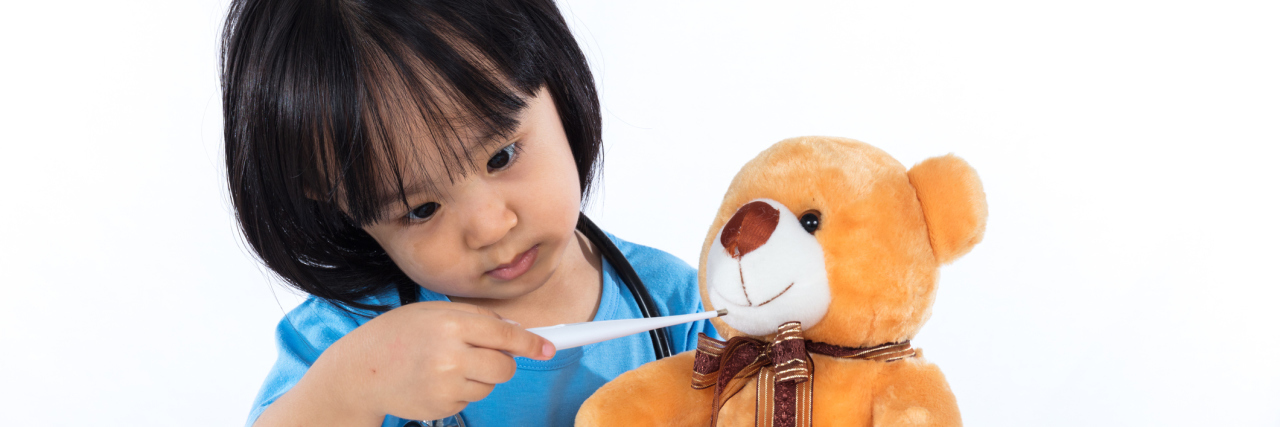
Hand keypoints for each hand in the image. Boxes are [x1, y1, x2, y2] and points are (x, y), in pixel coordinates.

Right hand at [313, 301, 555, 421]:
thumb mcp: (434, 312)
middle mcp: (450, 355)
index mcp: (451, 324)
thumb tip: (517, 331)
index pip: (505, 334)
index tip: (548, 348)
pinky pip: (470, 400)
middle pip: (505, 368)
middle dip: (503, 363)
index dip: (531, 343)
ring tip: (445, 365)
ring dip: (479, 377)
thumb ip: (476, 318)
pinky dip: (461, 391)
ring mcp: (445, 385)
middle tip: (481, 355)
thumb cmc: (399, 335)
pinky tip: (435, 380)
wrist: (360, 371)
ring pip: (489, 385)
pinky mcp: (441, 407)